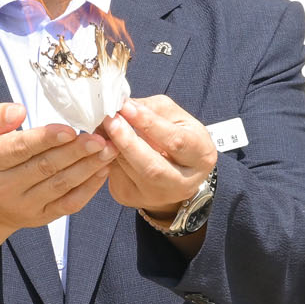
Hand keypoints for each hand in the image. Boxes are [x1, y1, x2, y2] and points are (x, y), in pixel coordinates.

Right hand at [0, 102, 114, 243]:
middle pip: (45, 167)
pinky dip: (89, 188)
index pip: (19, 149)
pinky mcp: (41, 217)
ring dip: (88, 167)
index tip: (70, 129)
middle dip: (75, 152)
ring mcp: (25, 205)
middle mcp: (4, 187)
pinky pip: (69, 204)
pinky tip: (103, 170)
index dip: (45, 139)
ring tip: (109, 150)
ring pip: (61, 185)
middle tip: (100, 137)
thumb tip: (19, 112)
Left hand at [100, 96, 216, 216]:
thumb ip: (154, 109)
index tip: (127, 107)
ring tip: (103, 126)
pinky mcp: (132, 198)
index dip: (149, 124)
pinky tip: (104, 143)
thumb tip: (125, 105)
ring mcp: (156, 195)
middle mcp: (183, 183)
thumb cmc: (177, 137)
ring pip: (129, 170)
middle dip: (127, 141)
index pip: (176, 141)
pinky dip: (105, 156)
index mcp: (201, 157)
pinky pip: (115, 176)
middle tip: (110, 120)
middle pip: (152, 167)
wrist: (173, 173)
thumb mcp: (176, 118)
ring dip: (112, 147)